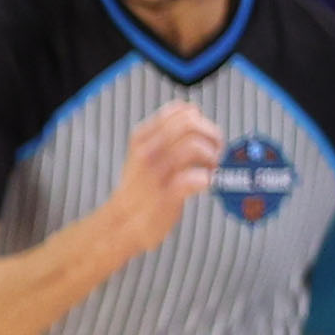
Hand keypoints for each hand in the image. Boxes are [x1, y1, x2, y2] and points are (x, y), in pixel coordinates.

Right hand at [101, 101, 222, 259]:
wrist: (121, 223)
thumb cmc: (140, 188)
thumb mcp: (143, 152)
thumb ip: (165, 132)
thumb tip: (193, 110)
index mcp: (142, 137)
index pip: (181, 111)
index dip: (202, 121)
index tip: (204, 137)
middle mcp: (147, 151)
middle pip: (191, 123)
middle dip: (212, 135)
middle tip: (214, 152)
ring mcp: (156, 173)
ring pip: (195, 146)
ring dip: (211, 157)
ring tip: (209, 169)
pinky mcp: (166, 195)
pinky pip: (198, 178)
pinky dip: (207, 179)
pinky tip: (204, 185)